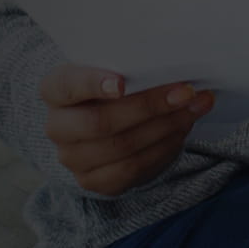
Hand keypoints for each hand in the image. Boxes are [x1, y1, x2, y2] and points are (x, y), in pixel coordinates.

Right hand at [40, 64, 211, 196]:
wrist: (102, 122)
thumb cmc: (110, 85)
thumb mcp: (109, 67)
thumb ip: (130, 66)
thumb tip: (174, 67)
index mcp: (54, 89)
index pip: (67, 85)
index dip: (92, 84)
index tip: (121, 83)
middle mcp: (57, 127)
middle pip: (100, 122)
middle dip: (148, 106)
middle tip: (185, 92)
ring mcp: (73, 159)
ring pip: (123, 147)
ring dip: (166, 126)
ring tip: (194, 108)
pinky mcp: (94, 181)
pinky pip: (134, 169)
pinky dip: (164, 147)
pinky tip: (182, 129)